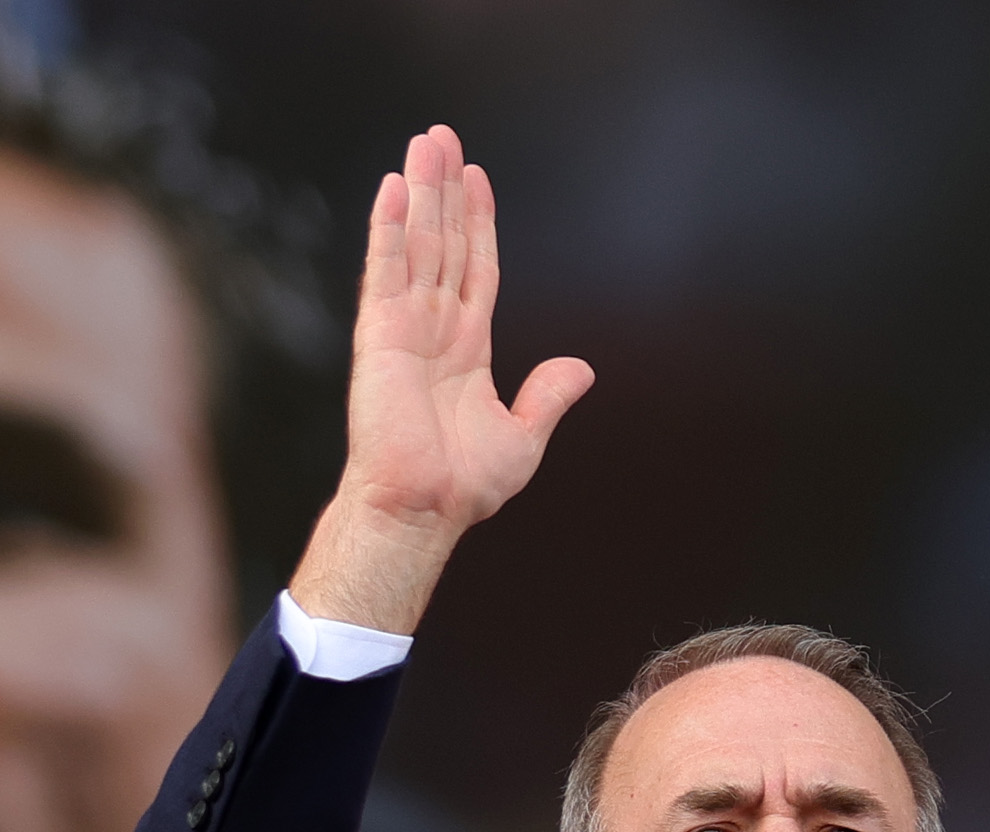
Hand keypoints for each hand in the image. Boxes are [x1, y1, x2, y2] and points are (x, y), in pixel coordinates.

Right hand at [289, 125, 593, 636]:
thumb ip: (548, 396)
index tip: (478, 180)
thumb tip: (581, 368)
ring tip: (425, 143)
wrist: (426, 508)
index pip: (475, 268)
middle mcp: (432, 326)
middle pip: (443, 241)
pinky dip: (388, 228)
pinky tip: (393, 188)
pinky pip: (386, 270)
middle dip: (444, 189)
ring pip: (416, 243)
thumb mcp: (524, 435)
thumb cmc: (463, 483)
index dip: (478, 223)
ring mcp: (403, 325)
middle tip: (444, 137)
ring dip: (419, 191)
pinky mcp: (379, 333)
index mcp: (466, 346)